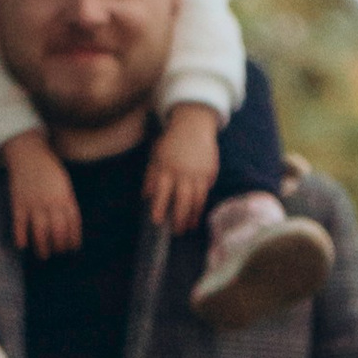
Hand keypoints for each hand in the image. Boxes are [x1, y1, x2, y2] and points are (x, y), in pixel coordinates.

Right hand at [2, 129, 82, 255]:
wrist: (28, 154)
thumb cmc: (49, 171)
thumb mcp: (64, 185)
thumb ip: (68, 204)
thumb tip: (71, 227)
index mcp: (65, 198)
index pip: (73, 225)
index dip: (73, 239)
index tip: (72, 248)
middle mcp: (51, 203)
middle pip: (58, 231)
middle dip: (59, 246)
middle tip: (58, 252)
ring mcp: (34, 203)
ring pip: (40, 231)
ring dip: (42, 247)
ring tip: (44, 255)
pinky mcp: (18, 203)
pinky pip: (19, 223)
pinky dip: (20, 236)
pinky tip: (22, 245)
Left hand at [143, 104, 220, 232]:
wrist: (193, 126)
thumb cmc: (171, 144)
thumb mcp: (157, 156)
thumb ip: (151, 176)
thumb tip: (146, 196)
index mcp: (167, 166)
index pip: (162, 190)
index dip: (159, 206)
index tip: (157, 220)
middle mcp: (183, 171)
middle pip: (183, 199)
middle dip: (180, 217)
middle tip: (177, 231)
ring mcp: (199, 172)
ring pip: (197, 199)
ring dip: (193, 215)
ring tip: (188, 227)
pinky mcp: (210, 172)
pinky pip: (206, 192)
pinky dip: (201, 205)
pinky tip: (196, 214)